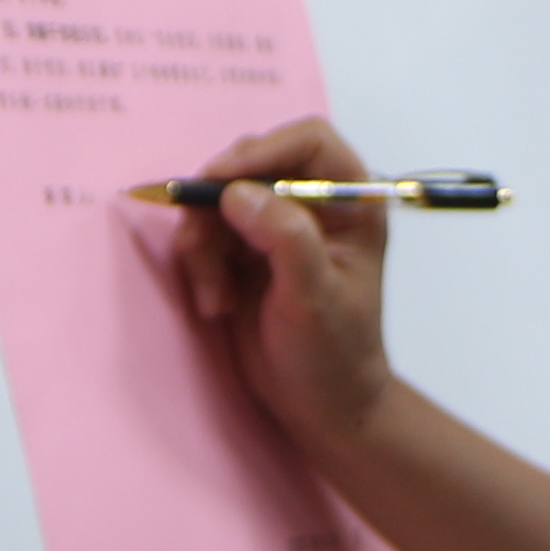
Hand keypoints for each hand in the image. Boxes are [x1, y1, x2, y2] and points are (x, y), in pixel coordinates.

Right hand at [156, 115, 392, 447]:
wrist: (322, 408)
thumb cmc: (334, 355)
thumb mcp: (314, 297)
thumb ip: (284, 238)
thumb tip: (238, 193)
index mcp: (351, 202)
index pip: (309, 142)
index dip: (264, 150)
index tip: (222, 180)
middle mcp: (313, 204)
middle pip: (252, 164)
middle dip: (217, 204)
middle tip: (198, 242)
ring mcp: (276, 226)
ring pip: (220, 200)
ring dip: (203, 243)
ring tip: (213, 296)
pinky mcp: (245, 252)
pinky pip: (206, 233)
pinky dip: (199, 264)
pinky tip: (214, 304)